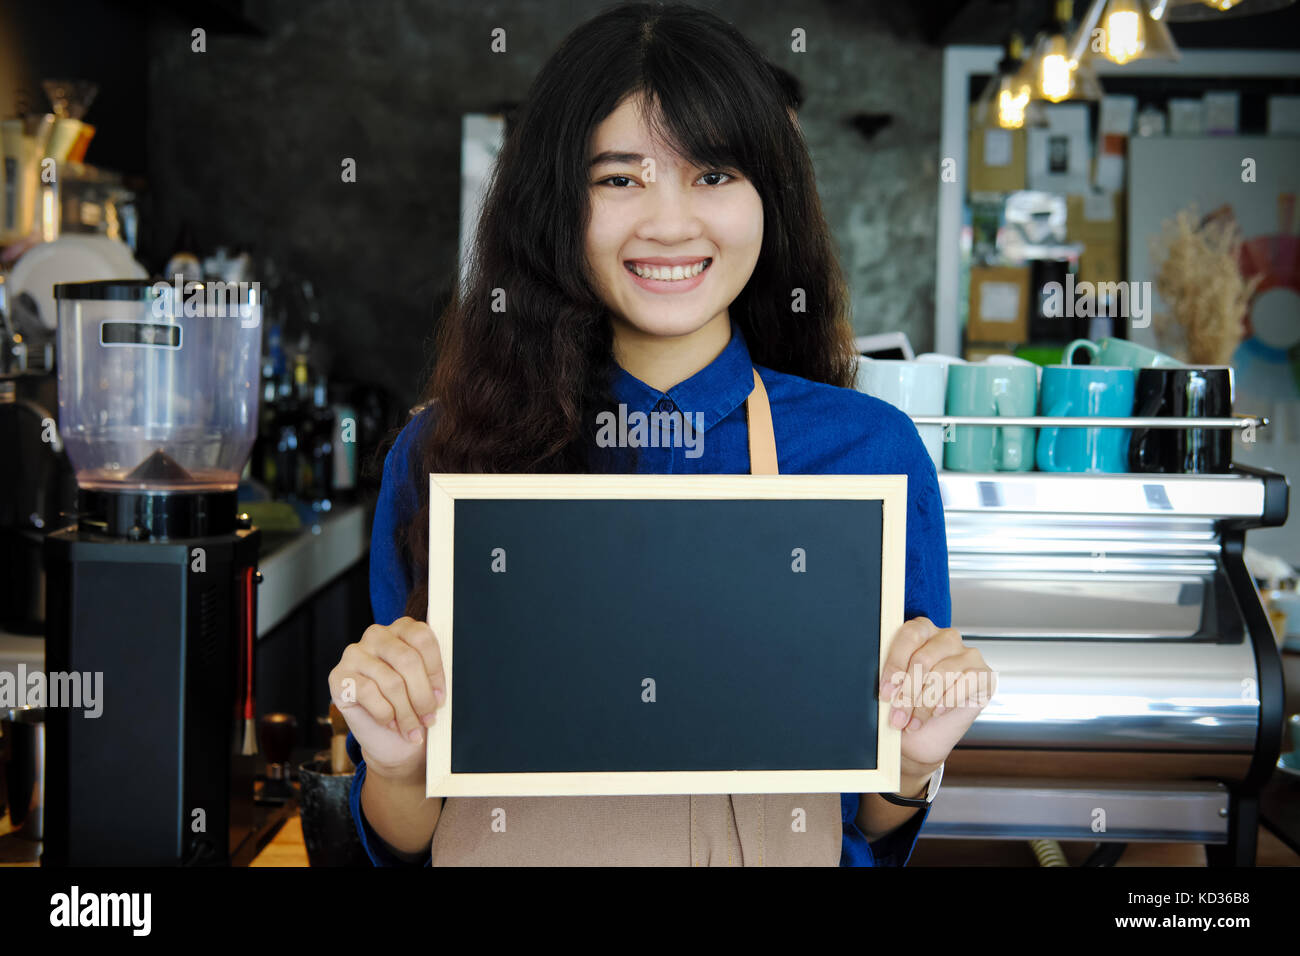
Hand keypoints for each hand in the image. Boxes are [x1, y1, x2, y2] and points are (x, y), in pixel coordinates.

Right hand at [327, 616, 446, 780]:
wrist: (386, 738)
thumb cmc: (410, 708)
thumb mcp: (426, 688)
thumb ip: (433, 676)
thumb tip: (441, 686)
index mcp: (403, 629)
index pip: (423, 639)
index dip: (436, 671)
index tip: (441, 698)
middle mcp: (377, 635)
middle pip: (407, 660)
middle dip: (422, 696)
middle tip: (429, 718)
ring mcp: (355, 653)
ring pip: (391, 681)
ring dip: (406, 712)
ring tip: (412, 729)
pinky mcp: (339, 676)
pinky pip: (368, 693)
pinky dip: (384, 714)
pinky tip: (390, 723)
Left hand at [878, 617, 995, 782]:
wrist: (930, 733)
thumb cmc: (911, 706)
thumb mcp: (896, 690)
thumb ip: (892, 680)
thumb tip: (888, 686)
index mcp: (922, 630)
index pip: (909, 636)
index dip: (895, 665)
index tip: (886, 692)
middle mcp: (946, 638)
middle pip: (924, 658)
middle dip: (908, 693)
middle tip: (898, 716)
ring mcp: (968, 654)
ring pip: (942, 674)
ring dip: (925, 703)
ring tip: (914, 721)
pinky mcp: (984, 674)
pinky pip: (966, 683)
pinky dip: (947, 701)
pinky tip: (937, 712)